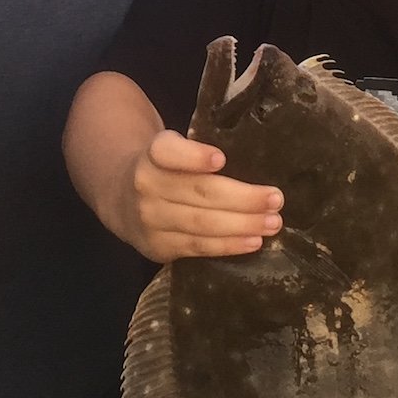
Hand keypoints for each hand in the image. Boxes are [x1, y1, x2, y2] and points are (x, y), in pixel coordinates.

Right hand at [122, 131, 282, 261]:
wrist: (121, 199)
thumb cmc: (166, 170)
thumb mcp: (173, 150)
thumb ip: (200, 153)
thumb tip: (260, 160)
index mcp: (153, 154)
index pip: (168, 151)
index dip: (193, 156)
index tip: (221, 158)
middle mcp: (147, 185)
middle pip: (198, 192)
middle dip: (242, 197)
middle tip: (276, 199)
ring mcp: (150, 219)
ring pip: (201, 223)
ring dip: (242, 225)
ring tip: (273, 223)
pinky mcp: (157, 246)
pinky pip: (198, 247)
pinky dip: (228, 245)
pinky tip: (253, 242)